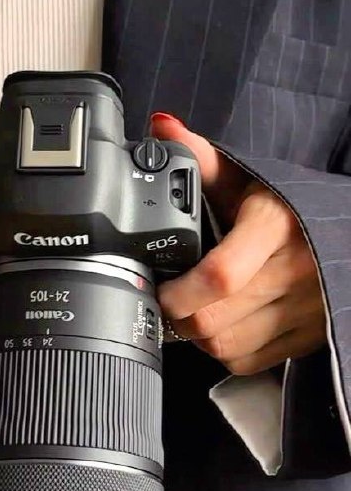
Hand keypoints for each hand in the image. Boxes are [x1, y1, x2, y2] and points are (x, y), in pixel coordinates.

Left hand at [151, 113, 325, 374]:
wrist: (346, 233)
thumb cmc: (287, 208)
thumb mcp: (248, 179)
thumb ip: (201, 158)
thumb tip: (160, 128)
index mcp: (274, 227)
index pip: (221, 274)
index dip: (179, 292)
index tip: (158, 287)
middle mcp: (292, 273)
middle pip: (213, 320)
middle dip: (178, 315)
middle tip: (166, 298)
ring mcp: (302, 311)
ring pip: (226, 347)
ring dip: (197, 336)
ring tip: (192, 310)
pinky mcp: (304, 338)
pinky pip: (247, 362)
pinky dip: (223, 351)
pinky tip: (220, 325)